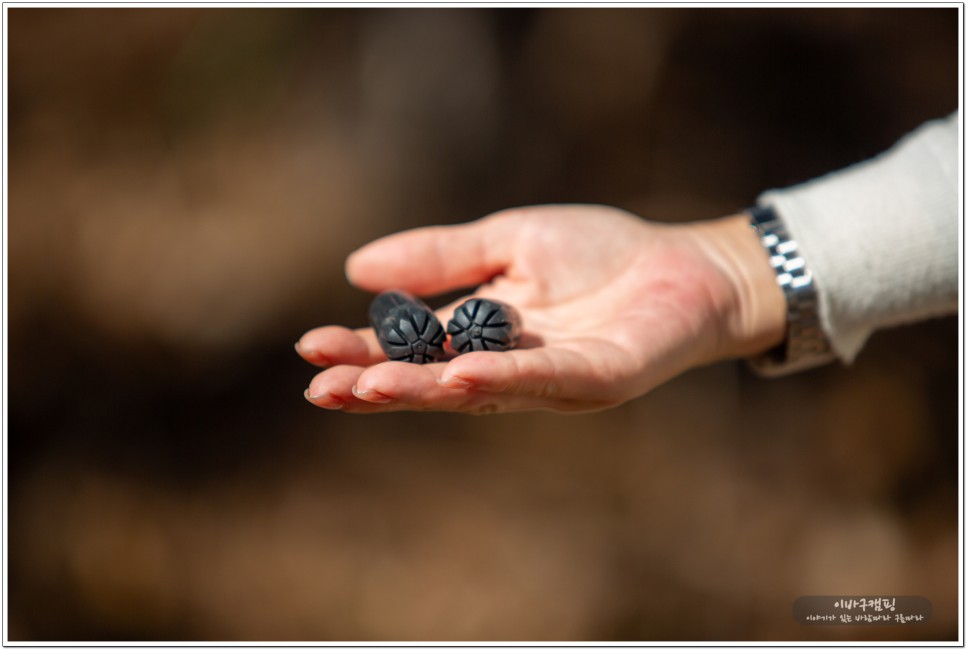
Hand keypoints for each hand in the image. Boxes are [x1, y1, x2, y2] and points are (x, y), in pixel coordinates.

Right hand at [296, 205, 785, 412]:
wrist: (683, 264)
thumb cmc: (598, 254)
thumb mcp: (505, 241)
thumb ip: (441, 256)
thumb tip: (354, 268)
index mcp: (478, 333)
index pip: (408, 347)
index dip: (359, 349)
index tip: (309, 348)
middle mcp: (504, 366)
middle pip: (430, 381)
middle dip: (376, 385)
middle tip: (321, 390)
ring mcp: (549, 381)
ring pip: (475, 390)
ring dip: (422, 391)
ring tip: (368, 386)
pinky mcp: (597, 378)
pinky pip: (542, 381)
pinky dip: (500, 378)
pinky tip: (458, 377)